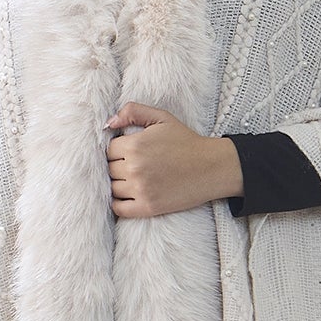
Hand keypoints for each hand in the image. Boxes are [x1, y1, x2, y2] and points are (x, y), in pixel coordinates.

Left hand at [104, 102, 244, 217]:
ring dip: (120, 184)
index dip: (119, 150)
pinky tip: (128, 196)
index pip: (109, 150)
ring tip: (134, 179)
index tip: (130, 152)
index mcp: (135, 145)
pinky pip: (119, 208)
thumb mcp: (162, 117)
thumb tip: (109, 124)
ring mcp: (140, 189)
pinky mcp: (148, 207)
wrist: (211, 167)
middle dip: (119, 166)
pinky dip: (119, 203)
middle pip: (110, 169)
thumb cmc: (186, 141)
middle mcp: (135, 168)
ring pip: (112, 188)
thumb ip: (133, 111)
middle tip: (135, 165)